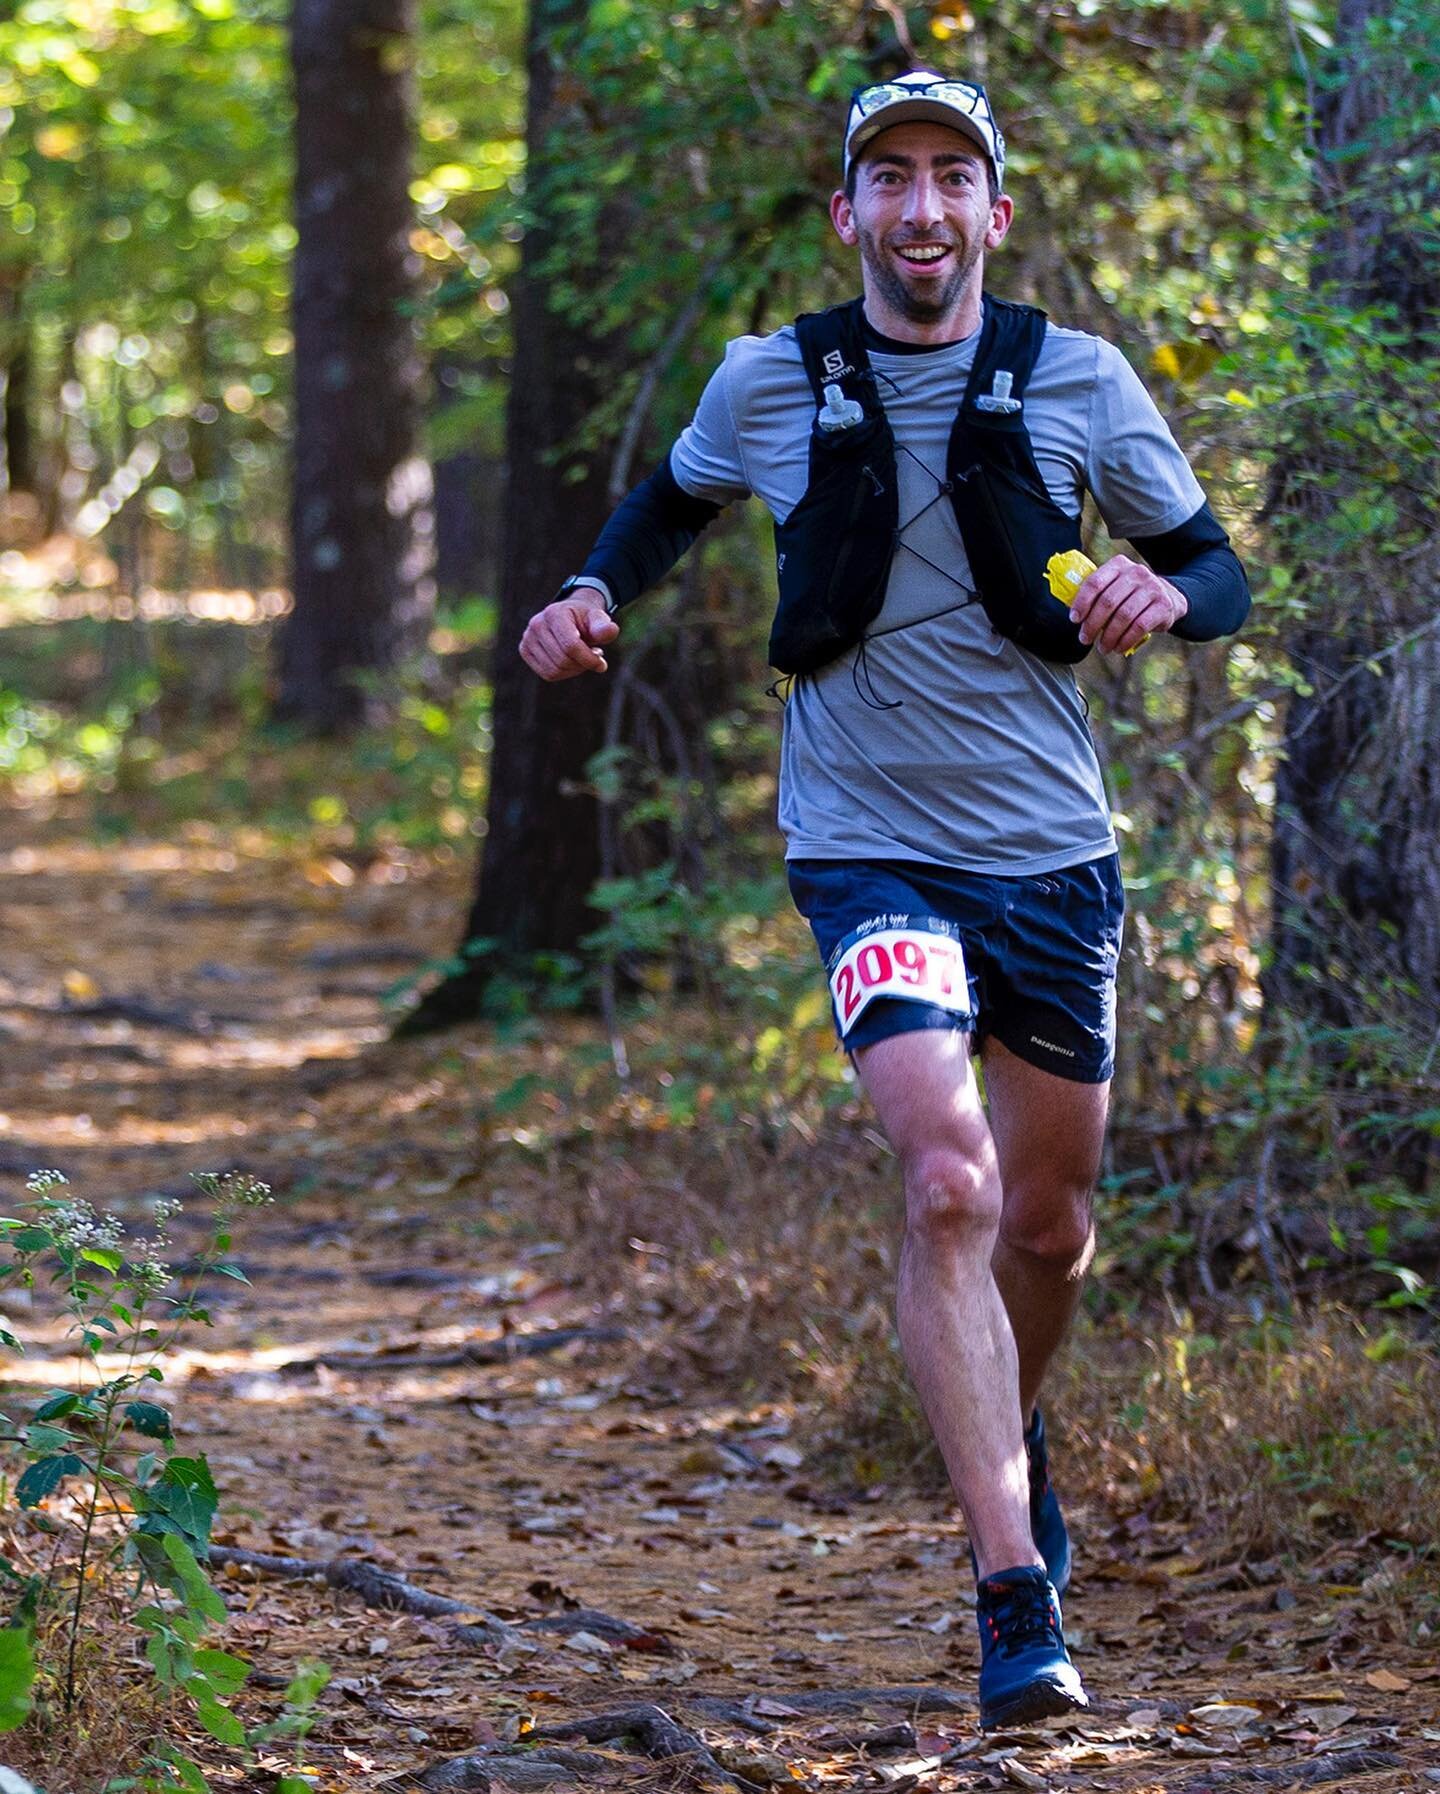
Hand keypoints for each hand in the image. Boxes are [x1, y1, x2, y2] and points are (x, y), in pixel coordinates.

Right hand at [519, 589, 619, 680]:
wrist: (571, 616)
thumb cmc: (586, 619)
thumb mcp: (599, 619)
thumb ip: (604, 627)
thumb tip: (611, 631)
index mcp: (554, 613)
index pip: (571, 646)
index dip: (589, 659)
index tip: (602, 662)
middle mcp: (536, 624)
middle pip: (562, 660)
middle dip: (582, 664)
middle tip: (593, 655)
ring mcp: (527, 637)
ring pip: (554, 670)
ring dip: (574, 670)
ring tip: (582, 657)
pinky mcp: (525, 650)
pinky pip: (547, 674)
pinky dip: (563, 673)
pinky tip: (570, 661)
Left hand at [1068, 556, 1186, 655]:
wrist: (1168, 598)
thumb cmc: (1131, 596)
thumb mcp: (1115, 587)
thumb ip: (1097, 594)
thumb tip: (1074, 614)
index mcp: (1119, 565)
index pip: (1095, 582)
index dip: (1082, 603)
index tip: (1074, 620)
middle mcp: (1137, 572)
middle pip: (1108, 601)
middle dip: (1092, 624)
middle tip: (1085, 639)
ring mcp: (1152, 587)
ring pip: (1123, 616)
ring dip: (1109, 636)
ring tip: (1102, 647)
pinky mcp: (1164, 605)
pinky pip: (1140, 626)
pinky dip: (1126, 640)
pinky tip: (1118, 648)